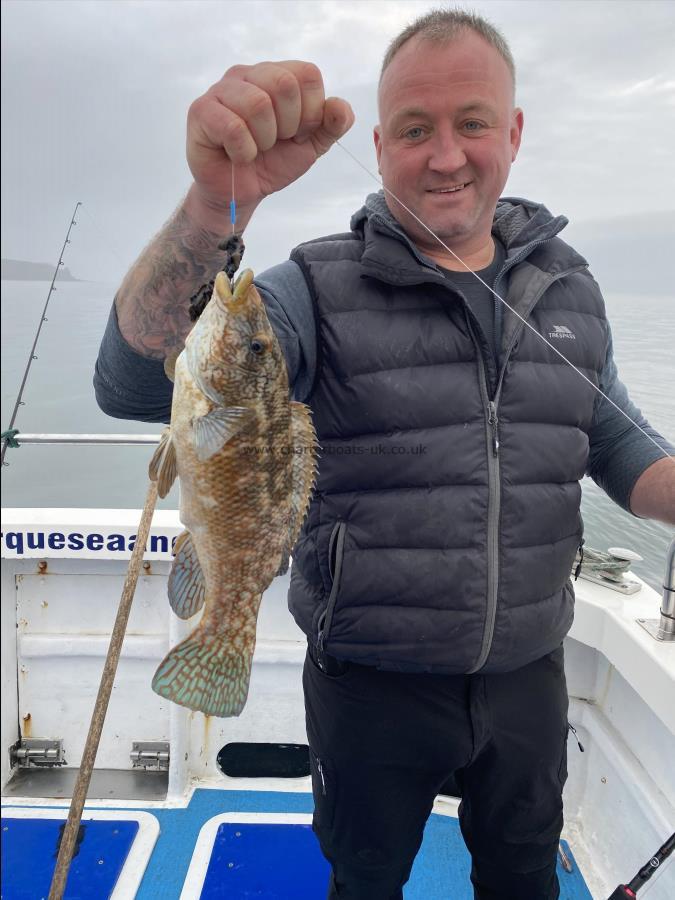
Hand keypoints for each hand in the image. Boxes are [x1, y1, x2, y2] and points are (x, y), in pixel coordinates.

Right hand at [186, 61, 353, 220]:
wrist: (241, 192)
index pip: (308, 74)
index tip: (296, 133)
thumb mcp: (311, 146)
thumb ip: (332, 125)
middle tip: (274, 142)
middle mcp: (249, 74)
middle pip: (284, 84)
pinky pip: (233, 127)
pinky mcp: (201, 111)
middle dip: (288, 126)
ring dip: (263, 141)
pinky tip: (237, 155)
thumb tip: (340, 106)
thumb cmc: (272, 162)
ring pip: (258, 105)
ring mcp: (222, 89)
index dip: (310, 112)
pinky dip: (243, 151)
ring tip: (254, 148)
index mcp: (277, 75)